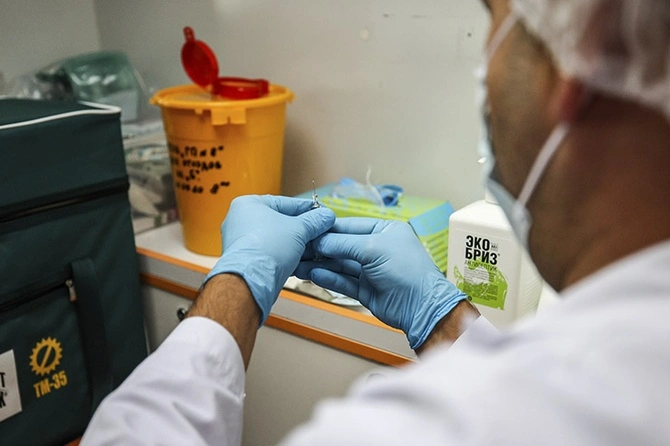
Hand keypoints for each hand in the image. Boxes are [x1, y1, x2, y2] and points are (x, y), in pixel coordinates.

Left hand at [205, 195, 335, 324]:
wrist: (252, 281)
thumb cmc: (265, 250)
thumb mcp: (299, 229)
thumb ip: (314, 221)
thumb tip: (325, 216)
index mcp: (248, 204)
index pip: (286, 203)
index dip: (307, 209)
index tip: (321, 214)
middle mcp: (240, 220)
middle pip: (280, 222)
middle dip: (301, 229)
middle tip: (319, 231)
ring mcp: (241, 242)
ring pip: (276, 239)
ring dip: (295, 244)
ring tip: (312, 247)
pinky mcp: (245, 260)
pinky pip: (269, 253)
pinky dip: (284, 255)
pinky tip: (299, 259)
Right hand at [295, 218, 466, 348]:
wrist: (421, 306)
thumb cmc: (406, 270)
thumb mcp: (373, 248)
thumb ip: (343, 243)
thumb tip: (318, 241)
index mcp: (385, 230)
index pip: (350, 226)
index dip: (328, 230)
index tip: (308, 231)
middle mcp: (377, 248)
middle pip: (342, 245)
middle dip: (321, 248)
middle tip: (298, 248)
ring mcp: (371, 270)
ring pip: (340, 264)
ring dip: (320, 264)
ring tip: (298, 264)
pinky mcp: (365, 289)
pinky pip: (343, 280)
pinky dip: (328, 277)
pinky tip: (312, 274)